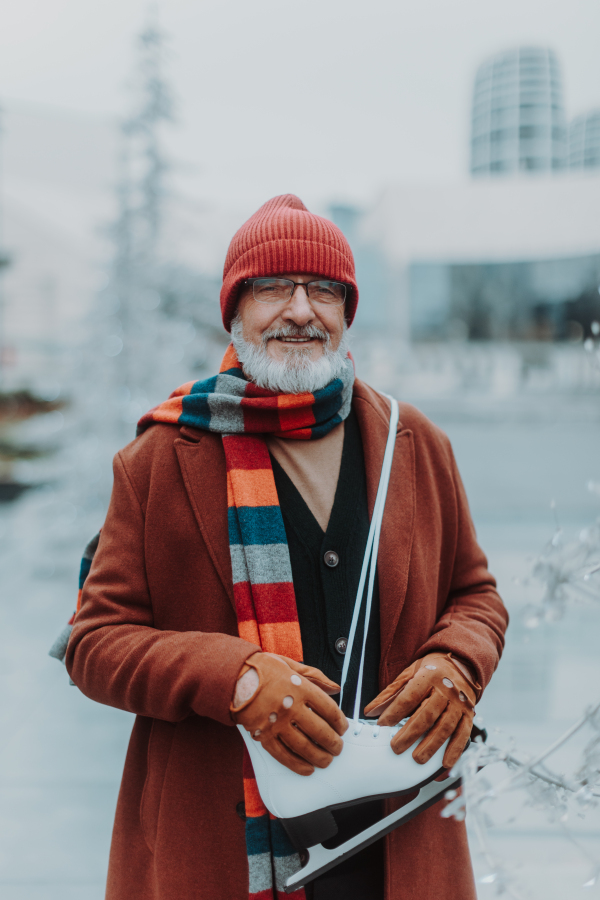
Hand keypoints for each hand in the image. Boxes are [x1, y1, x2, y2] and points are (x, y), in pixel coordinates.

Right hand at [231, 652, 347, 775]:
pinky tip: (307, 769)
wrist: (233, 678)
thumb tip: (335, 687)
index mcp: (300, 688)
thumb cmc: (262, 669)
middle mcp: (291, 707)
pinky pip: (283, 755)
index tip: (343, 728)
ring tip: (326, 760)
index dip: (340, 722)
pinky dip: (297, 765)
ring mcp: (277, 723)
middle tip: (338, 748)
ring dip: (319, 757)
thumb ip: (315, 676)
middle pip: (320, 731)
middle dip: (333, 743)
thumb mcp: (291, 665)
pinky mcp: (264, 736)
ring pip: (304, 747)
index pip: (329, 709)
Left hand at [363, 653, 478, 767]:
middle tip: (396, 748)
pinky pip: (463, 733)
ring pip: (445, 726)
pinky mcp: (469, 714)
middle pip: (427, 714)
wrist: (461, 664)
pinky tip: (445, 763)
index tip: (381, 725)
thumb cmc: (431, 670)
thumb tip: (369, 712)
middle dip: (411, 733)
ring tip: (416, 759)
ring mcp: (459, 702)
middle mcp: (446, 689)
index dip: (395, 711)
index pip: (409, 696)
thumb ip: (390, 693)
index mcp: (428, 676)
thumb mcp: (409, 673)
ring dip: (431, 745)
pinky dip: (455, 750)